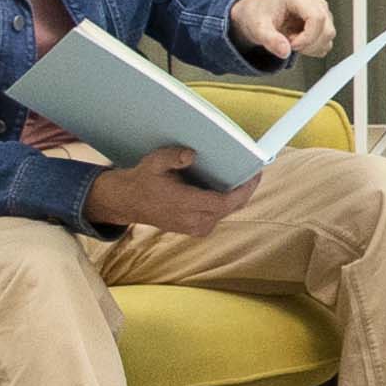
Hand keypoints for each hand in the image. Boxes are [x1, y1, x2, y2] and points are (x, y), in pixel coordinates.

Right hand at [89, 151, 239, 237]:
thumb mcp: (154, 162)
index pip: (223, 203)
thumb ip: (172, 157)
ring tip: (244, 177)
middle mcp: (192, 220)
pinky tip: (229, 188)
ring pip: (226, 213)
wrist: (130, 202)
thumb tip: (191, 154)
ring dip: (237, 197)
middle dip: (245, 191)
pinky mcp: (196, 230)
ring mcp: (195, 228)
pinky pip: (218, 216)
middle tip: (255, 171)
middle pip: (230, 208)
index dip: (243, 191)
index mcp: (184, 204)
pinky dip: (227, 203)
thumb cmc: (144, 180)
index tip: (254, 175)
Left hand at [227, 0, 335, 65]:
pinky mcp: (323, 17)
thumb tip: (285, 52)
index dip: (307, 38)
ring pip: (329, 34)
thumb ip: (270, 40)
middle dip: (309, 44)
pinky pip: (327, 38)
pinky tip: (299, 41)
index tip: (291, 45)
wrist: (256, 13)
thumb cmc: (257, 15)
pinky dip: (314, 46)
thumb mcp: (257, 29)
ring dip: (312, 46)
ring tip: (292, 40)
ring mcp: (319, 7)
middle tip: (289, 44)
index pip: (316, 17)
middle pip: (326, 28)